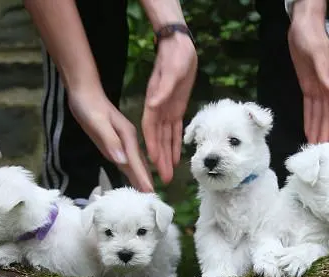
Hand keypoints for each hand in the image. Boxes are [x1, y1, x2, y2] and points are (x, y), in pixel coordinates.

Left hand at [67, 88, 153, 191]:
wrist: (84, 93)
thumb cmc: (89, 106)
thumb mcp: (98, 122)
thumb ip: (110, 141)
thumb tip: (122, 161)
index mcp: (127, 136)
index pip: (136, 161)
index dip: (142, 177)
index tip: (150, 192)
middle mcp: (129, 140)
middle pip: (139, 164)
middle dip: (146, 180)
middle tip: (153, 199)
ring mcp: (123, 142)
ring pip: (134, 163)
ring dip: (141, 178)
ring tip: (147, 194)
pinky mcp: (115, 143)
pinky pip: (126, 161)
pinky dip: (131, 172)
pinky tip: (133, 179)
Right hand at [141, 33, 196, 183]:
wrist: (178, 43)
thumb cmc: (174, 55)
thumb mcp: (170, 71)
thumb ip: (162, 89)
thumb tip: (152, 105)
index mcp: (154, 102)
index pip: (150, 129)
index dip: (152, 146)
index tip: (153, 164)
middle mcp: (158, 109)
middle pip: (158, 139)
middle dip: (160, 159)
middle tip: (164, 181)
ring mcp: (167, 109)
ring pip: (166, 137)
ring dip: (167, 155)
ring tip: (169, 174)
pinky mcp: (176, 107)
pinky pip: (176, 130)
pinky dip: (175, 143)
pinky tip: (176, 156)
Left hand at [288, 3, 328, 143]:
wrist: (303, 25)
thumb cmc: (311, 35)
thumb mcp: (317, 50)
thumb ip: (324, 69)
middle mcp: (327, 87)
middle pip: (328, 114)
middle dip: (326, 132)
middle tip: (324, 152)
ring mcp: (318, 88)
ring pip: (318, 114)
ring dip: (318, 130)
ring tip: (316, 147)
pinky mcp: (308, 86)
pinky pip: (309, 107)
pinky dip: (310, 120)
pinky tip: (309, 131)